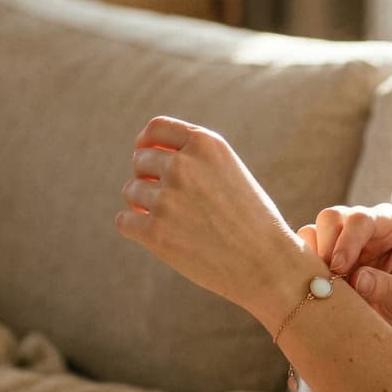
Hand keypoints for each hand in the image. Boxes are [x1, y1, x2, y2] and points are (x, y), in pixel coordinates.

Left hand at [116, 116, 308, 316]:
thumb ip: (193, 158)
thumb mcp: (229, 171)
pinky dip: (136, 228)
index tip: (146, 157)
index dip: (146, 143)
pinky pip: (124, 221)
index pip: (156, 129)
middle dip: (147, 178)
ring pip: (131, 191)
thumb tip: (143, 155)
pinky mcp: (156, 232)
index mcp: (206, 144)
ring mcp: (168, 198)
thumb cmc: (251, 219)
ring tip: (174, 222)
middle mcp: (184, 164)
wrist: (267, 263)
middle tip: (168, 201)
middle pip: (139, 160)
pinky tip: (160, 237)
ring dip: (143, 205)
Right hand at [298, 204, 391, 345]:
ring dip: (312, 260)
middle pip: (331, 217)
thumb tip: (359, 279)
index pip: (362, 219)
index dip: (348, 241)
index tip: (341, 269)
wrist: (391, 322)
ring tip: (324, 287)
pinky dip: (302, 269)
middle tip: (329, 279)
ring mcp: (336, 236)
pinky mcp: (318, 253)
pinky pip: (299, 250)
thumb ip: (386, 287)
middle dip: (326, 247)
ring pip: (311, 231)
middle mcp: (360, 224)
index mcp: (388, 224)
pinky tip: (314, 288)